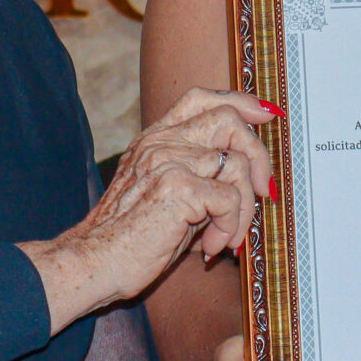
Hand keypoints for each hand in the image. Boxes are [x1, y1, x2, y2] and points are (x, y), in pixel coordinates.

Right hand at [22, 90, 276, 333]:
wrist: (95, 262)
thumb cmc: (130, 239)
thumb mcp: (166, 195)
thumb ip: (199, 177)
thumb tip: (250, 180)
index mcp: (156, 139)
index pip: (201, 98)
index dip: (240, 102)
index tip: (266, 115)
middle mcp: (161, 143)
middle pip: (229, 120)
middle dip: (259, 156)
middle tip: (263, 192)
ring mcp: (168, 161)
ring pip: (237, 165)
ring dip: (245, 209)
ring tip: (228, 237)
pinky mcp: (177, 187)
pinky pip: (229, 199)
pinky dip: (230, 226)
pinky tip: (212, 247)